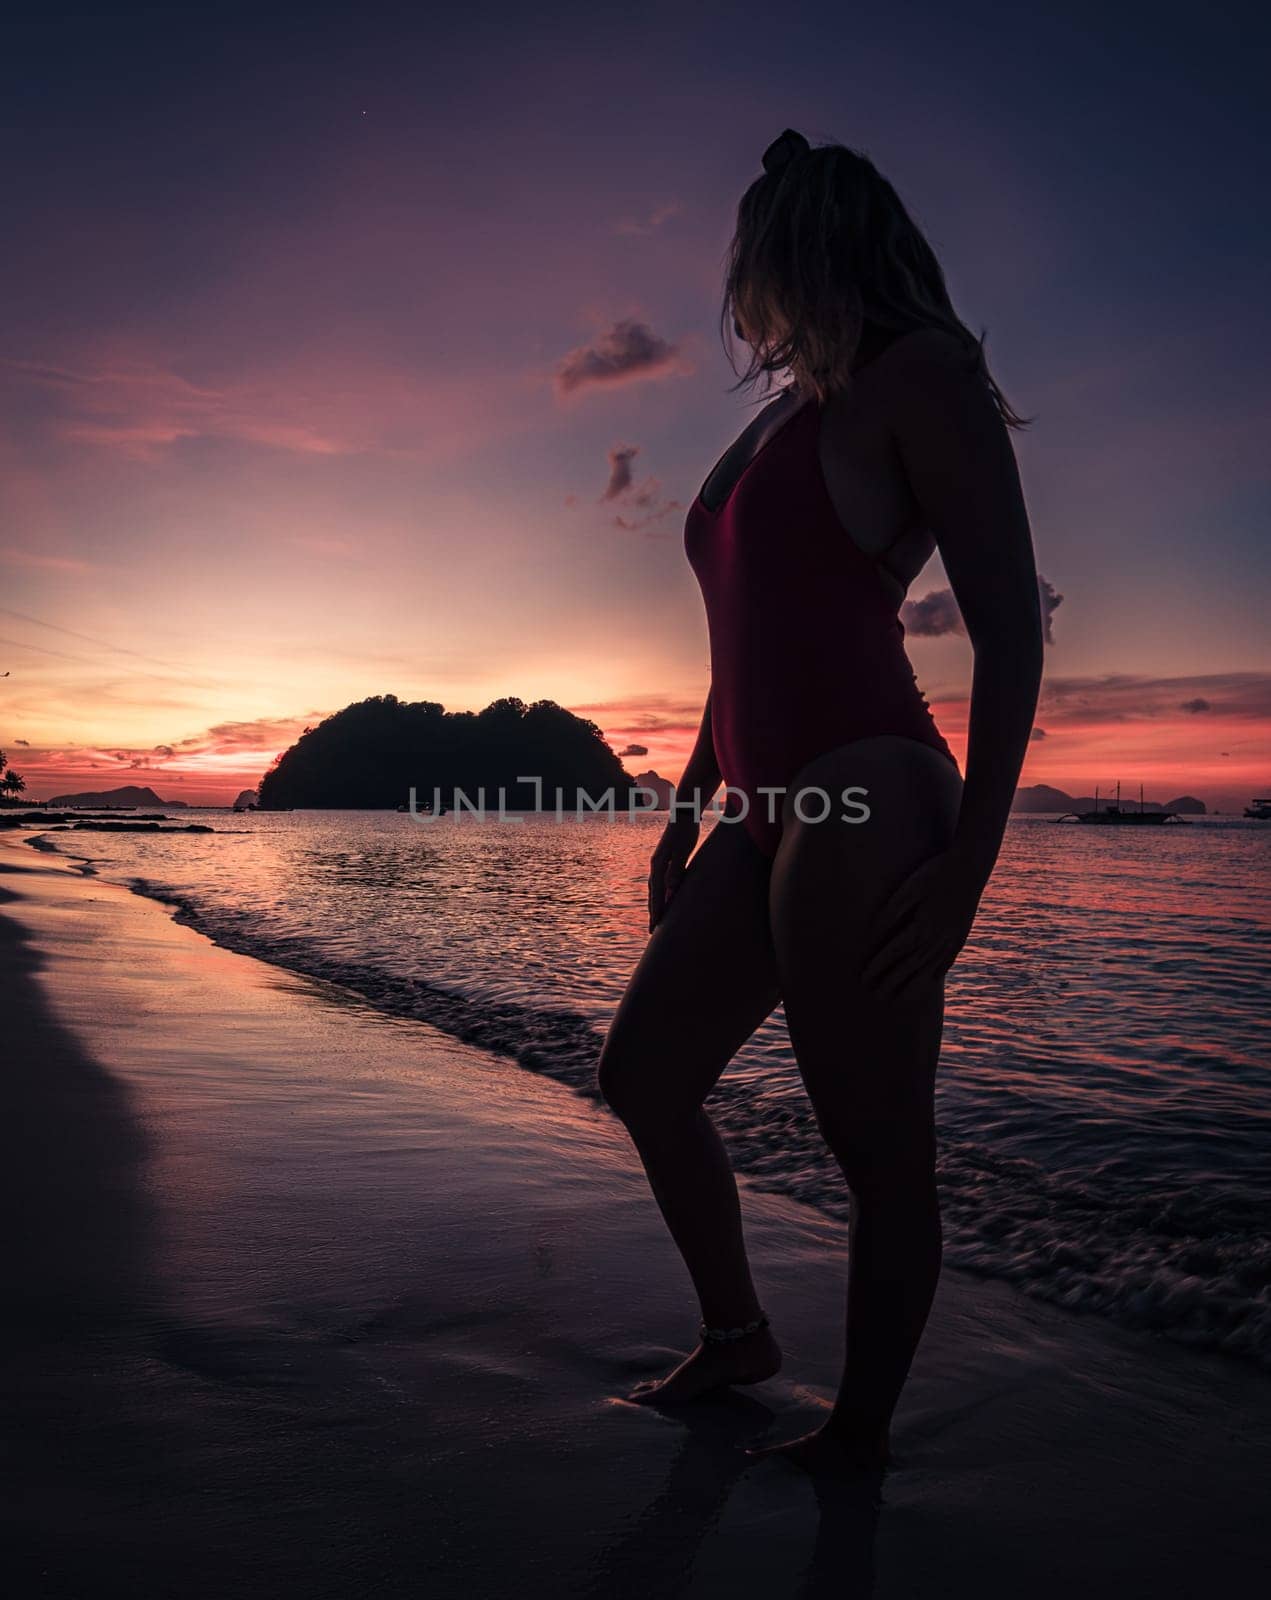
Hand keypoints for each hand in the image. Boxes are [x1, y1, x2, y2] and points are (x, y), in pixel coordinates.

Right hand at [648, 815, 699, 931]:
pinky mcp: (664, 860)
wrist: (684, 814)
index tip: (655, 926)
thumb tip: (670, 890)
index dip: (656, 910)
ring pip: (654, 888)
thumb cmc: (685, 831)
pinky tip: (664, 898)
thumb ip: (676, 869)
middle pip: (652, 893)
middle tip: (652, 930)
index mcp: (658, 864)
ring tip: (656, 918)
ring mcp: (659, 862)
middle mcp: (655, 865)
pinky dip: (659, 893)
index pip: (657, 893)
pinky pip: (659, 882)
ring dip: (655, 904)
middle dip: (653, 912)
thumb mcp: (683, 850)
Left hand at [860, 848, 985, 998]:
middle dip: (891, 983)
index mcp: (921, 927)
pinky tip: (932, 981)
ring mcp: (951, 939)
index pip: (894, 953)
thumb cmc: (934, 873)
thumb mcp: (909, 888)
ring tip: (901, 1001)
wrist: (971, 866)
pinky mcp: (961, 935)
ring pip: (930, 970)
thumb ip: (891, 912)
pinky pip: (948, 960)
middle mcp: (937, 938)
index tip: (864, 978)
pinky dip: (937, 972)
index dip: (877, 967)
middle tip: (876, 997)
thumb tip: (873, 932)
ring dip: (913, 986)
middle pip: (910, 967)